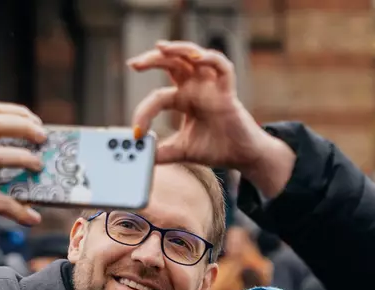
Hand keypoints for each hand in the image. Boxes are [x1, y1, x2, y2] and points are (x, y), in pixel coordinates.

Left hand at [127, 41, 294, 197]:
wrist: (240, 157)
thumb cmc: (215, 148)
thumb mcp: (181, 150)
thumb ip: (160, 152)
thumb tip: (139, 155)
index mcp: (184, 99)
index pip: (159, 94)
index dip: (144, 110)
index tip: (137, 130)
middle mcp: (196, 88)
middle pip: (172, 62)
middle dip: (152, 59)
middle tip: (134, 64)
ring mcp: (212, 87)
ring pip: (194, 55)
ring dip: (177, 48)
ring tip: (161, 48)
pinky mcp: (228, 91)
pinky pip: (223, 67)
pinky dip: (211, 58)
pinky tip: (197, 58)